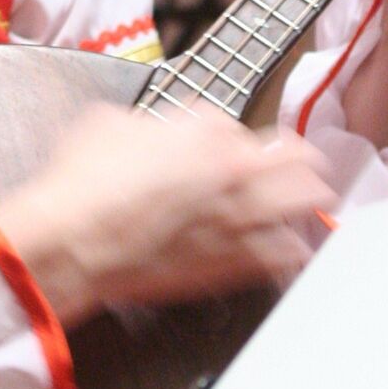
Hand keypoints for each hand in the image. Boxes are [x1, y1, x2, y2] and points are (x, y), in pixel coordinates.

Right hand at [0, 103, 336, 327]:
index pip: (241, 126)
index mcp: (208, 130)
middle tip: (305, 166)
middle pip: (298, 161)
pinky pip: (284, 257)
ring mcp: (240, 220)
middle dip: (301, 162)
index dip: (233, 137)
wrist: (75, 242)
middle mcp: (236, 172)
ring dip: (308, 202)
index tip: (229, 145)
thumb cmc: (84, 182)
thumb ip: (146, 123)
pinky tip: (293, 250)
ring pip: (303, 206)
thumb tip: (147, 133)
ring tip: (312, 202)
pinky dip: (291, 251)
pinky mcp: (232, 265)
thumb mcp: (109, 123)